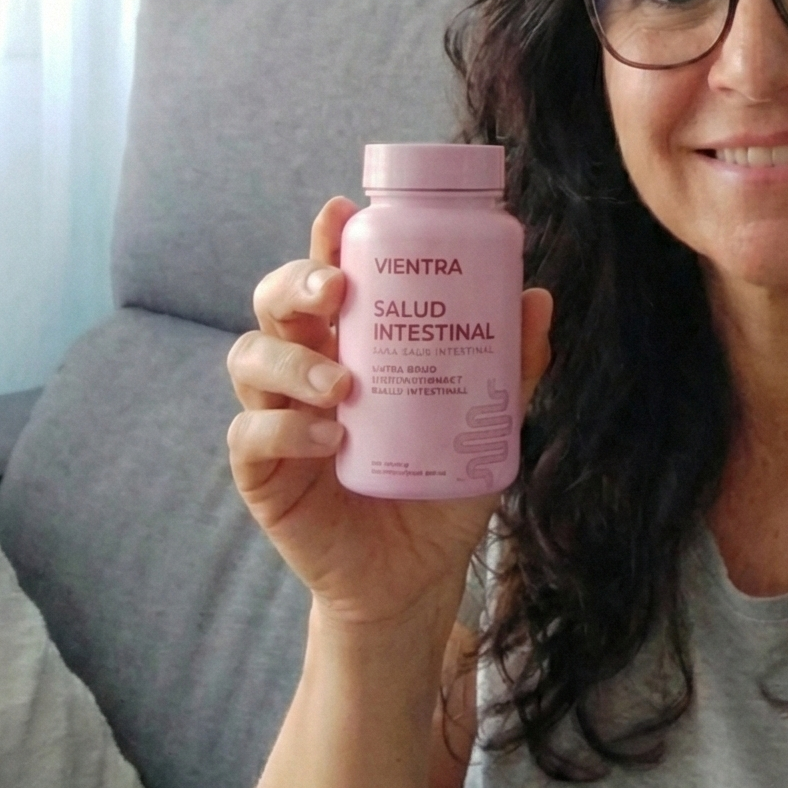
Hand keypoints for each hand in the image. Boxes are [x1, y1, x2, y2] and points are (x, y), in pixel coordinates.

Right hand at [227, 196, 552, 627]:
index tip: (340, 212)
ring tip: (343, 384)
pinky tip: (329, 437)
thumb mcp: (486, 423)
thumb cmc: (443, 483)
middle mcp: (305, 368)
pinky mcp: (262, 474)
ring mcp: (278, 417)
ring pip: (250, 359)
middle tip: (336, 291)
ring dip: (291, 360)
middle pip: (274, 305)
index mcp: (352, 343)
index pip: (327, 278)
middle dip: (295, 285)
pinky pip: (251, 436)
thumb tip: (536, 299)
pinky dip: (285, 430)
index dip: (325, 241)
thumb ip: (509, 367)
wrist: (418, 575)